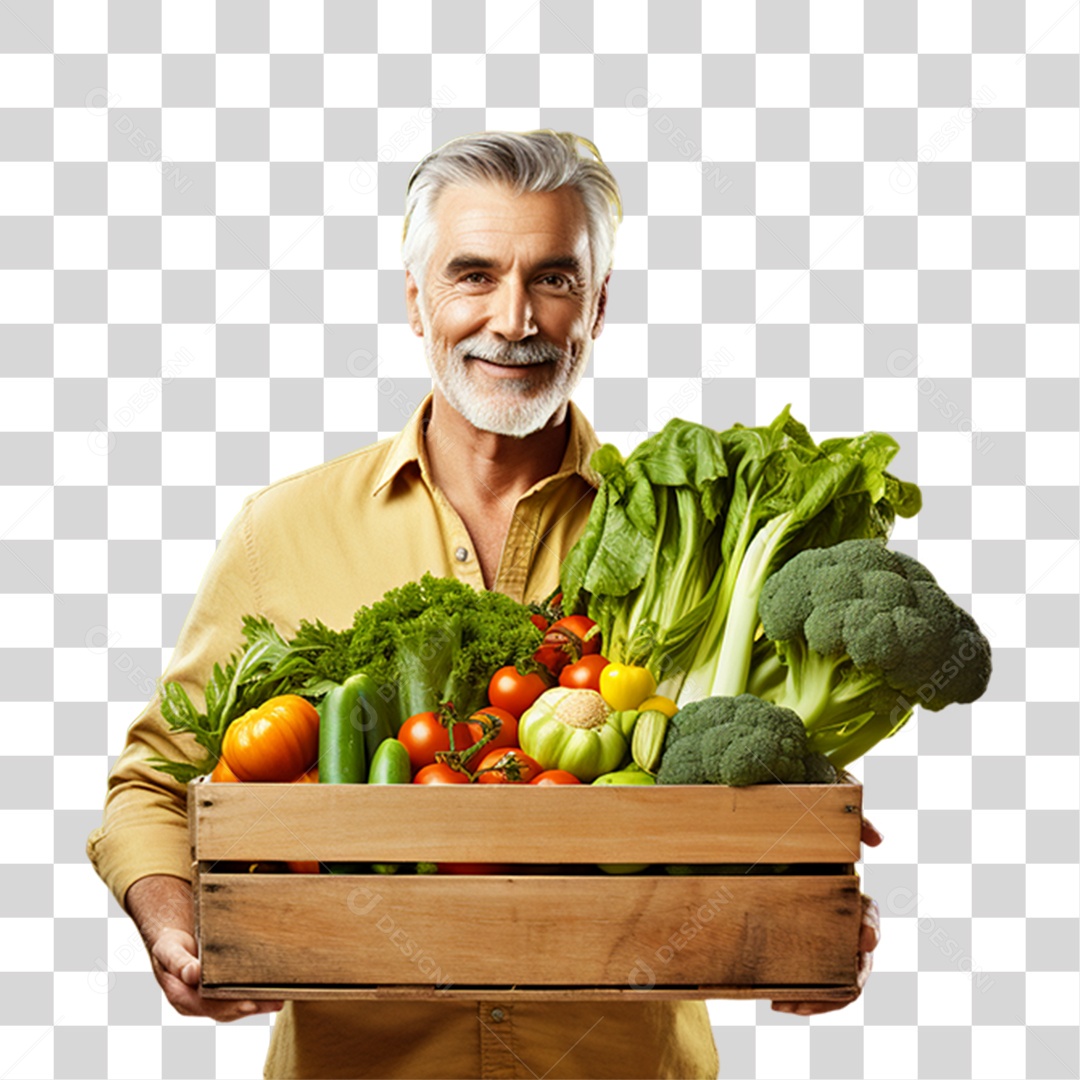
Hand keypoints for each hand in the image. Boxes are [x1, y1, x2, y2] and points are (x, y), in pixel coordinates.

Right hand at [150, 926, 284, 1022]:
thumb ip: (178, 962)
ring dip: (256, 1005)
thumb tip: (192, 974)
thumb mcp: (168, 949)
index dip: (229, 1005)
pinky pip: (234, 998)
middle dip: (250, 1007)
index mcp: (180, 995)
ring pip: (232, 1007)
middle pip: (224, 1010)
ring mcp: (205, 999)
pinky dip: (252, 996)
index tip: (249, 1004)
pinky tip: (270, 993)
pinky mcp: (216, 992)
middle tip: (274, 1002)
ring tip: (278, 1000)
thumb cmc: (170, 945)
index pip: (207, 1005)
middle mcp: (194, 1002)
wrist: (171, 942)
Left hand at [771, 817, 882, 1016]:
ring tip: (786, 1005)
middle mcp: (840, 927)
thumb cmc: (795, 838)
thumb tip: (877, 840)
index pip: (869, 916)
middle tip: (813, 995)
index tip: (865, 938)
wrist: (746, 851)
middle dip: (845, 986)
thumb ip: (854, 823)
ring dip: (819, 1002)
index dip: (871, 928)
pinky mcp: (799, 957)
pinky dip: (801, 999)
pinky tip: (776, 1001)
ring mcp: (822, 945)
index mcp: (848, 899)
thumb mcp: (822, 827)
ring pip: (837, 985)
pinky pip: (810, 987)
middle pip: (858, 966)